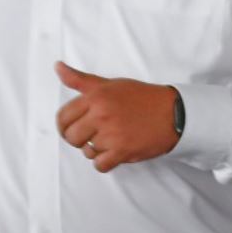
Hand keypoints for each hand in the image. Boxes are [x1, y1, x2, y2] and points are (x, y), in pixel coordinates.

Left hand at [55, 62, 179, 171]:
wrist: (173, 112)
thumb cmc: (142, 98)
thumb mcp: (110, 84)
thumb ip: (80, 80)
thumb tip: (57, 67)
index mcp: (95, 97)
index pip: (63, 117)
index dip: (66, 125)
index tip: (75, 126)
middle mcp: (101, 114)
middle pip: (71, 137)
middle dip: (78, 139)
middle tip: (92, 135)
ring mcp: (111, 134)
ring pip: (86, 151)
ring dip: (96, 149)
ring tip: (110, 140)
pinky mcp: (122, 151)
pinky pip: (100, 165)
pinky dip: (105, 162)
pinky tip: (114, 152)